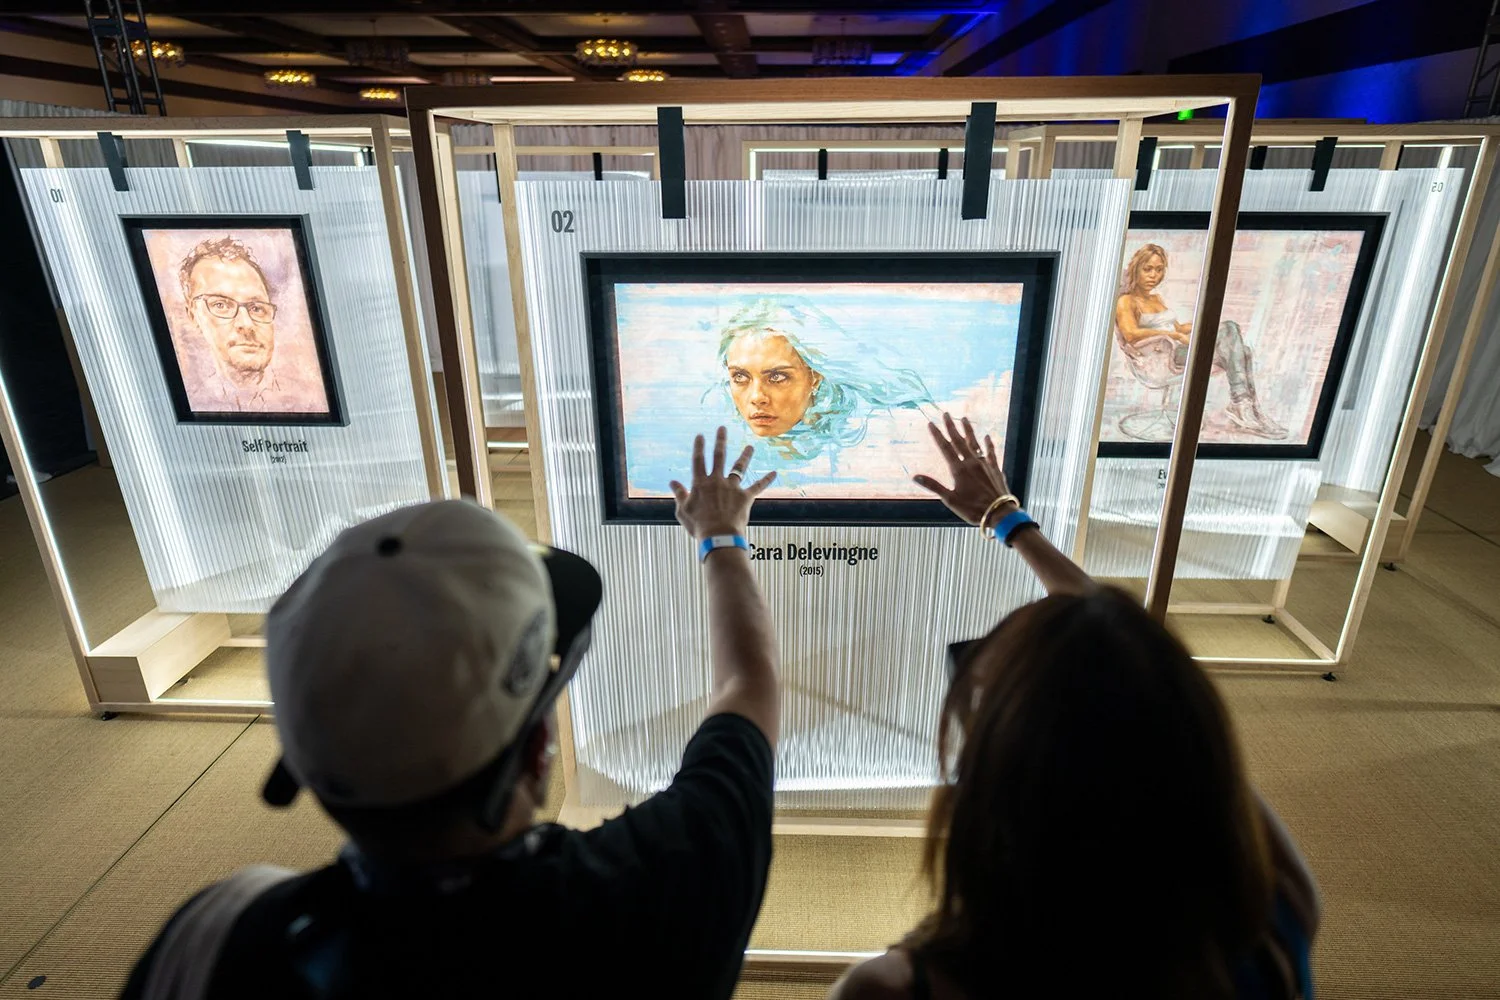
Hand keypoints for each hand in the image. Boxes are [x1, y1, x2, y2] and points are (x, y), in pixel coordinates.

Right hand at [670, 427, 775, 540]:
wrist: (718, 536)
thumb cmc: (698, 525)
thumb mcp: (683, 510)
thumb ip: (680, 494)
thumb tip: (673, 482)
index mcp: (700, 483)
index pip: (698, 460)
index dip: (699, 447)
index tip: (701, 435)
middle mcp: (717, 481)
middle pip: (719, 456)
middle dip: (720, 440)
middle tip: (722, 428)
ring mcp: (732, 488)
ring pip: (739, 467)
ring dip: (745, 456)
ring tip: (750, 447)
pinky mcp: (745, 497)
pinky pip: (757, 486)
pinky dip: (766, 480)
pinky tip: (774, 473)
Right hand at [913, 412, 1015, 527]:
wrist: (999, 513)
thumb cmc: (973, 509)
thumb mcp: (950, 500)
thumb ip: (933, 486)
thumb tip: (915, 477)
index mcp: (959, 469)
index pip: (945, 448)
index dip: (937, 435)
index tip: (931, 423)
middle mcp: (971, 463)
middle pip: (959, 441)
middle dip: (951, 427)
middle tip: (946, 414)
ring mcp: (985, 464)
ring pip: (975, 443)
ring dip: (969, 431)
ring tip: (964, 419)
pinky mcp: (995, 469)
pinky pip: (991, 452)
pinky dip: (988, 444)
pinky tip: (987, 437)